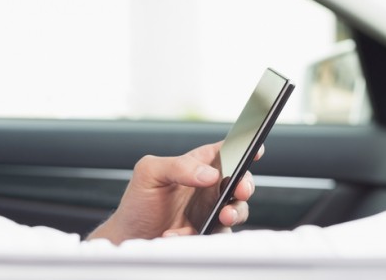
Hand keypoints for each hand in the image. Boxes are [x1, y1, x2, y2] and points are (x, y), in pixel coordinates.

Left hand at [86, 141, 256, 243]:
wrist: (131, 236)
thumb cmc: (139, 201)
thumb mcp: (150, 172)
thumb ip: (178, 166)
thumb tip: (210, 173)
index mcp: (195, 165)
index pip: (224, 151)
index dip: (243, 148)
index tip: (255, 150)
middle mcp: (207, 187)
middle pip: (239, 181)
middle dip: (246, 184)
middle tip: (240, 189)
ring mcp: (210, 211)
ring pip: (237, 209)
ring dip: (234, 212)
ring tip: (222, 216)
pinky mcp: (207, 233)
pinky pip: (217, 234)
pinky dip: (201, 235)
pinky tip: (178, 232)